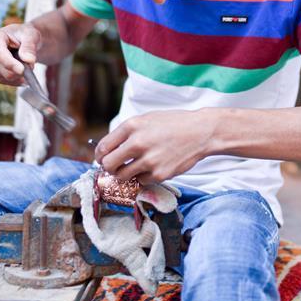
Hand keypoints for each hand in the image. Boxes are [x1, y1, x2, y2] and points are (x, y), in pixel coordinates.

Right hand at [0, 23, 41, 85]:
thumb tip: (28, 60)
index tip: (22, 70)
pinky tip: (22, 73)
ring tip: (26, 63)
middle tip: (31, 63)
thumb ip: (29, 46)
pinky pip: (5, 82)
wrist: (24, 41)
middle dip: (20, 70)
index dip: (10, 63)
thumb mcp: (31, 35)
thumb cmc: (26, 35)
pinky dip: (17, 80)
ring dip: (20, 74)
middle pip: (3, 69)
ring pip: (5, 77)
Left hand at [94, 109, 217, 184]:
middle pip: (108, 164)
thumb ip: (128, 133)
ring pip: (122, 176)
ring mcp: (148, 160)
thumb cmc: (174, 124)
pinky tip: (152, 167)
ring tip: (135, 167)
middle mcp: (138, 143)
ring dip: (125, 174)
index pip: (103, 147)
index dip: (100, 156)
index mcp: (132, 126)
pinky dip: (143, 177)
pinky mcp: (159, 174)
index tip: (103, 159)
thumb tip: (109, 149)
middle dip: (109, 167)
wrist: (201, 132)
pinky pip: (141, 181)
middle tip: (116, 166)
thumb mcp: (147, 119)